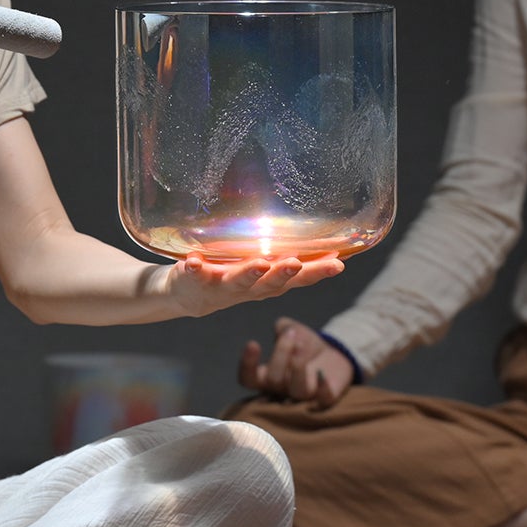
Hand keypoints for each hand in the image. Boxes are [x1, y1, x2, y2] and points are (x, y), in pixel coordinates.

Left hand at [166, 254, 342, 321]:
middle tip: (296, 263)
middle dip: (284, 273)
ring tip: (259, 264)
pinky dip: (194, 269)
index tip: (338, 264)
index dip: (318, 272)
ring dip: (249, 273)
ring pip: (238, 281)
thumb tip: (320, 229)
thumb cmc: (232, 275)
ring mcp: (221, 285)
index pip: (298, 278)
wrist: (187, 296)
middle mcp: (249, 287)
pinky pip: (194, 275)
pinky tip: (193, 261)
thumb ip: (285, 254)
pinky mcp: (194, 280)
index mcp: (268, 282)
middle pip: (270, 283)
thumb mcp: (263, 268)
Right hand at [237, 315, 355, 408]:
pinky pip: (324, 398)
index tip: (253, 343)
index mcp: (267, 375)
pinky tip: (322, 372)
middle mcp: (283, 390)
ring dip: (298, 366)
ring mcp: (304, 396)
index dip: (247, 365)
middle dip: (281, 352)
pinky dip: (323, 387)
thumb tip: (283, 328)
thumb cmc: (305, 344)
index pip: (249, 379)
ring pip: (297, 390)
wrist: (334, 354)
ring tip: (302, 345)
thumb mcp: (292, 330)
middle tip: (291, 333)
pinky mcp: (326, 398)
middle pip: (274, 380)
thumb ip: (283, 327)